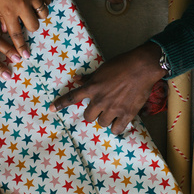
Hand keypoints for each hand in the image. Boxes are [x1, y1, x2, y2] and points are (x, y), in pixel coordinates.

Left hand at [0, 0, 50, 57]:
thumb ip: (1, 14)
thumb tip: (7, 29)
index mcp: (7, 9)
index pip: (16, 33)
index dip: (20, 46)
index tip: (25, 56)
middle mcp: (21, 5)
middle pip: (34, 26)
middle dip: (31, 25)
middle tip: (25, 20)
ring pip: (43, 14)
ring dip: (38, 13)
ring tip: (31, 8)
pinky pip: (46, 0)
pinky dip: (43, 1)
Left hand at [50, 42, 166, 133]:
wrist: (142, 67)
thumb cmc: (122, 64)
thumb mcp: (102, 69)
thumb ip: (89, 78)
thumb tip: (78, 80)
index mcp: (93, 87)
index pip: (72, 97)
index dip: (60, 104)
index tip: (52, 109)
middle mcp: (100, 100)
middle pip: (88, 116)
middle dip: (93, 113)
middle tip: (101, 108)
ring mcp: (113, 108)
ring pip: (102, 123)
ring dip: (105, 119)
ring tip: (112, 113)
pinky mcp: (126, 114)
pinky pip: (116, 129)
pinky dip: (116, 127)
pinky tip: (119, 122)